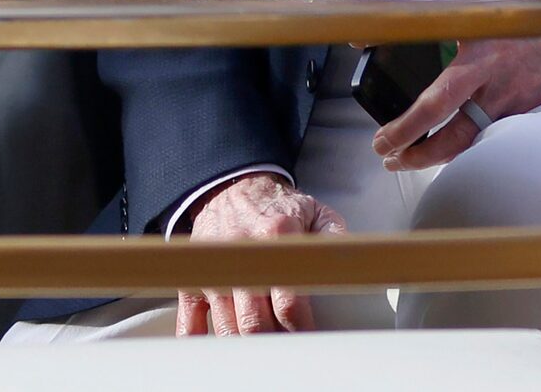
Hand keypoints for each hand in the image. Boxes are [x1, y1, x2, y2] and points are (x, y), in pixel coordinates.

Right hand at [178, 174, 344, 335]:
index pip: (288, 300)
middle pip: (255, 320)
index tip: (310, 337)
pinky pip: (190, 318)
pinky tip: (217, 349)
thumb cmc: (277, 206)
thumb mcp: (315, 211)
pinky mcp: (195, 278)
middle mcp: (243, 255)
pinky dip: (199, 339)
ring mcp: (215, 269)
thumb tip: (350, 262)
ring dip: (244, 344)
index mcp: (277, 235)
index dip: (301, 326)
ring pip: (227, 325)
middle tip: (288, 349)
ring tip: (263, 351)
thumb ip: (335, 236)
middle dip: (273, 342)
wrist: (233, 189)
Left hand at [372, 0, 540, 169]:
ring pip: (460, 138)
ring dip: (425, 154)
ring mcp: (506, 96)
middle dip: (404, 132)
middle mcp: (491, 68)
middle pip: (437, 109)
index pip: (425, 33)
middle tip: (381, 144)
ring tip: (400, 159)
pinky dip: (460, 150)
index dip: (387, 38)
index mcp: (486, 26)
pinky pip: (484, 138)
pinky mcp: (521, 113)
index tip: (360, 42)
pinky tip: (441, 153)